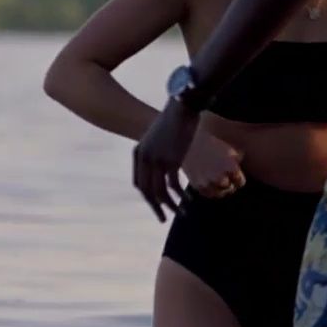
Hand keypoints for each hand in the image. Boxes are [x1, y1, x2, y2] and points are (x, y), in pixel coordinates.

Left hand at [132, 98, 200, 221]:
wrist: (182, 107)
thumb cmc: (174, 119)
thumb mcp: (159, 137)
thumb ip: (156, 150)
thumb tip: (163, 162)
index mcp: (138, 153)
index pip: (139, 183)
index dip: (148, 197)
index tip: (157, 205)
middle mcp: (144, 159)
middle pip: (147, 190)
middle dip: (155, 207)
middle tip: (163, 219)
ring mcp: (157, 160)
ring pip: (159, 191)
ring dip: (169, 205)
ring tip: (179, 213)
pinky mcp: (171, 160)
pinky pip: (173, 185)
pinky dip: (180, 195)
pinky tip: (188, 200)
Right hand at [182, 130, 244, 199]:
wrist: (192, 145)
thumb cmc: (214, 145)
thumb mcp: (231, 150)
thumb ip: (239, 160)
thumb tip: (243, 164)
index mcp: (231, 168)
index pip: (240, 183)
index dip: (239, 179)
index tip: (236, 176)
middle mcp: (220, 178)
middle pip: (230, 189)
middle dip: (230, 184)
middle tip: (227, 179)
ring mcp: (208, 184)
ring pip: (219, 193)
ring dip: (221, 189)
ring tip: (219, 182)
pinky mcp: (198, 186)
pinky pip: (208, 194)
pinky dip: (210, 190)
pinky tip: (210, 183)